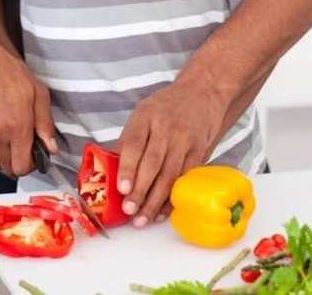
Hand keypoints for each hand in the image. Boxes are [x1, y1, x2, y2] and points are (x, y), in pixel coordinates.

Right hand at [0, 31, 56, 176]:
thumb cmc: (7, 72)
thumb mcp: (37, 91)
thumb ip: (45, 123)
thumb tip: (51, 148)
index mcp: (16, 127)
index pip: (22, 168)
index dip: (31, 164)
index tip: (34, 154)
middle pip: (7, 169)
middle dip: (17, 161)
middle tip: (23, 144)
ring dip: (3, 154)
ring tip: (7, 132)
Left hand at [115, 78, 225, 227]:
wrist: (204, 92)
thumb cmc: (167, 106)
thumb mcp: (143, 112)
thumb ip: (127, 139)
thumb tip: (107, 168)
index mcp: (146, 116)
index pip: (134, 143)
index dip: (127, 167)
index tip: (121, 188)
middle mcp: (166, 128)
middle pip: (152, 163)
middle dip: (140, 190)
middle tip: (129, 209)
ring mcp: (184, 141)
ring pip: (169, 175)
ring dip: (155, 201)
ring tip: (142, 219)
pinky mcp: (199, 152)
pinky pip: (184, 179)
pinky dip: (173, 198)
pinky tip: (162, 212)